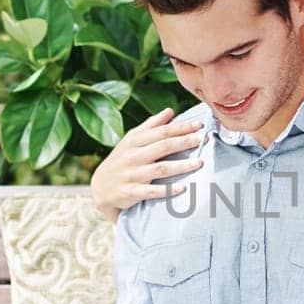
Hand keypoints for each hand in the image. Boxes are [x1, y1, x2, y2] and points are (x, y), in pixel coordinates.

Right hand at [90, 107, 204, 221]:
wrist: (100, 187)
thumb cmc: (121, 160)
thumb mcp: (131, 140)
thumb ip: (151, 126)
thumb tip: (170, 111)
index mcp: (134, 141)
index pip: (161, 132)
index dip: (181, 127)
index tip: (199, 124)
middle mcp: (133, 156)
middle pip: (162, 147)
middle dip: (184, 142)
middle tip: (202, 139)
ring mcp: (132, 174)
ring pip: (160, 169)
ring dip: (180, 166)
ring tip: (199, 163)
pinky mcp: (131, 192)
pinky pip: (151, 191)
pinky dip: (167, 190)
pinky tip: (182, 188)